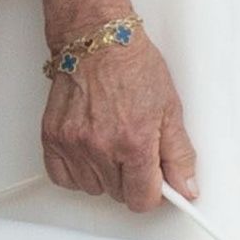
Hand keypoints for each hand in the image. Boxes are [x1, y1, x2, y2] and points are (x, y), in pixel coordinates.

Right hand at [33, 0, 194, 210]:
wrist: (98, 40)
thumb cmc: (134, 66)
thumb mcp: (170, 109)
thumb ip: (179, 155)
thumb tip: (187, 189)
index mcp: (134, 142)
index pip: (142, 199)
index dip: (153, 192)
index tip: (155, 180)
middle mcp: (101, 146)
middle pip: (118, 195)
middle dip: (130, 178)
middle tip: (134, 149)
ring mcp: (73, 144)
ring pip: (92, 189)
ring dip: (104, 175)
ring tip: (112, 142)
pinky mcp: (52, 138)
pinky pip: (63, 179)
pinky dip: (77, 172)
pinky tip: (90, 150)